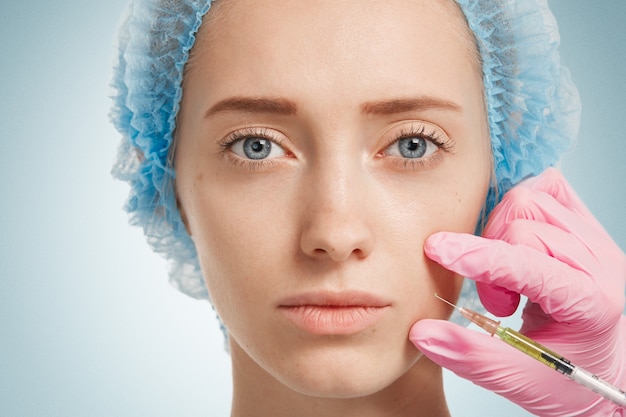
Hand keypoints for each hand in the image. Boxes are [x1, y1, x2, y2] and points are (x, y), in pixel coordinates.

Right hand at [409, 168, 625, 415]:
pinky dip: (522, 206)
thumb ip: (471, 356)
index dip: (476, 255)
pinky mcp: (586, 227)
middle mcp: (600, 262)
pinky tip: (515, 241)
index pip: (527, 263)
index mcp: (590, 302)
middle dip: (491, 258)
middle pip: (525, 224)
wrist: (608, 372)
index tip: (437, 249)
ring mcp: (596, 240)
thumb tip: (422, 332)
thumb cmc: (574, 381)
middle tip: (497, 302)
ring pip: (532, 199)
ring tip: (508, 276)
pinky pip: (549, 189)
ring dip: (502, 234)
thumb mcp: (522, 382)